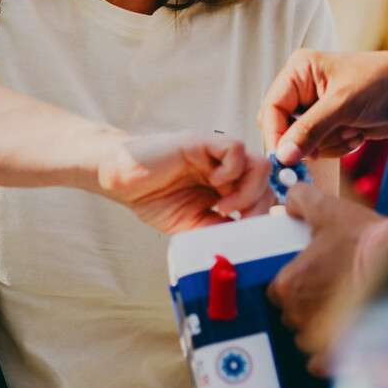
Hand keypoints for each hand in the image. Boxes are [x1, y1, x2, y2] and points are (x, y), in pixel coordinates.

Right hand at [96, 131, 269, 233]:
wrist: (119, 179)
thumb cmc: (153, 199)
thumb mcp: (191, 226)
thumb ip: (218, 231)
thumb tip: (245, 246)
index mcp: (227, 187)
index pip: (263, 196)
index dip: (264, 215)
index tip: (250, 234)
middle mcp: (226, 169)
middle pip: (267, 182)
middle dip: (259, 207)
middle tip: (238, 222)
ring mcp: (216, 155)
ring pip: (258, 164)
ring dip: (249, 190)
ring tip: (225, 207)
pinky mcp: (202, 142)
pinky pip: (235, 149)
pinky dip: (232, 170)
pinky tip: (214, 184)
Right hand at [260, 50, 387, 163]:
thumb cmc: (381, 82)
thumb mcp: (342, 104)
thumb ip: (310, 130)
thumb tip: (283, 156)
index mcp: (299, 71)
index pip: (272, 107)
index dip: (276, 134)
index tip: (284, 159)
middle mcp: (304, 88)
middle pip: (285, 128)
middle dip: (308, 140)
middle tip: (328, 142)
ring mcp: (317, 108)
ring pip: (304, 142)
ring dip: (329, 143)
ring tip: (353, 128)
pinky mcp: (331, 124)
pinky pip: (322, 147)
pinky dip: (339, 146)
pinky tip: (358, 133)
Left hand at [268, 183, 382, 356]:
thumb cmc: (363, 239)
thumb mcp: (328, 210)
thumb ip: (301, 201)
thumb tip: (290, 203)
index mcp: (288, 286)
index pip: (278, 291)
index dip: (294, 284)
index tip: (311, 277)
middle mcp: (298, 316)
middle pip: (292, 315)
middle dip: (306, 306)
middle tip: (329, 290)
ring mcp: (320, 338)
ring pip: (309, 338)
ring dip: (319, 328)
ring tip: (343, 311)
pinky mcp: (341, 354)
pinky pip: (323, 363)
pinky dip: (329, 356)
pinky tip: (342, 342)